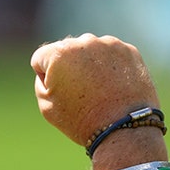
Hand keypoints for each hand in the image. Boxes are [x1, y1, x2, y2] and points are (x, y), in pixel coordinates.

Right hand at [31, 34, 160, 146]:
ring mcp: (109, 44)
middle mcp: (84, 41)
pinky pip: (111, 54)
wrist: (123, 128)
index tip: (60, 94)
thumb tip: (52, 67)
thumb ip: (41, 81)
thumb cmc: (80, 119)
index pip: (40, 59)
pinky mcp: (129, 50)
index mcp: (59, 53)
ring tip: (98, 90)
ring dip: (89, 64)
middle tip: (79, 93)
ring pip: (90, 51)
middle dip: (68, 67)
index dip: (45, 78)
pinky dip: (109, 66)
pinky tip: (112, 86)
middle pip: (66, 51)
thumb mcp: (46, 105)